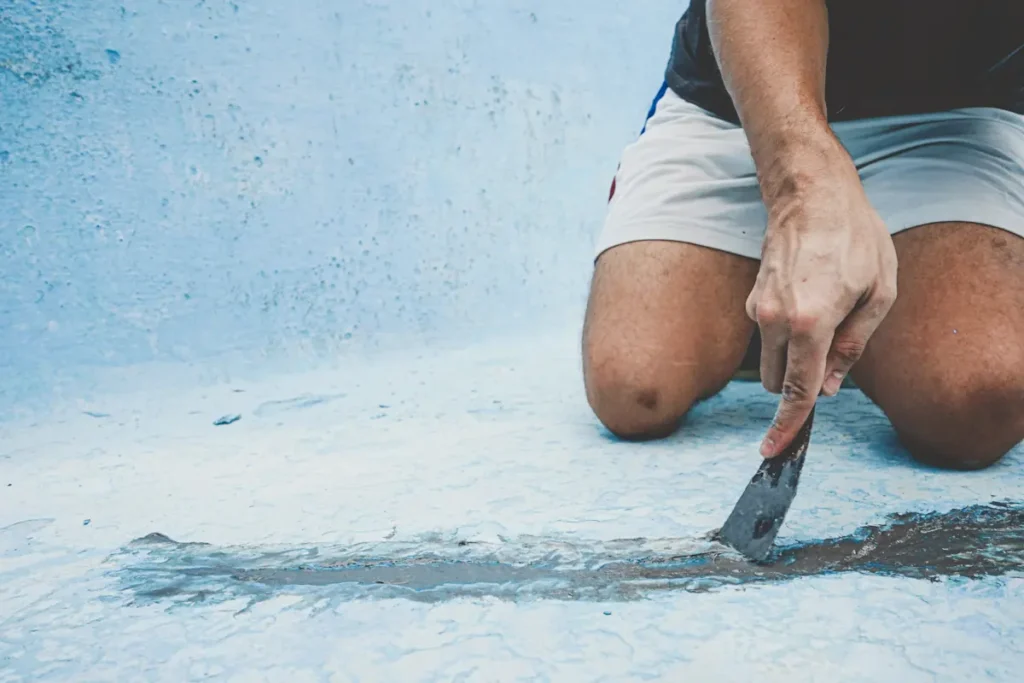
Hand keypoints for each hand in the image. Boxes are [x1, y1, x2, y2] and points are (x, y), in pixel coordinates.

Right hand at [748, 143, 897, 457]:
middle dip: (802, 382)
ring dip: (796, 355)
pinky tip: (813, 296)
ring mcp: (757, 310)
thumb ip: (853, 348)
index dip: (787, 427)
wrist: (811, 196)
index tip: (774, 452)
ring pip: (773, 359)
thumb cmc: (854, 239)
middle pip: (780, 381)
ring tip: (829, 310)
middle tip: (835, 354)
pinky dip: (788, 333)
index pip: (797, 390)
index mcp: (810, 323)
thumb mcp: (878, 294)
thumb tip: (829, 388)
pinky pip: (769, 335)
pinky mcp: (752, 300)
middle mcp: (774, 321)